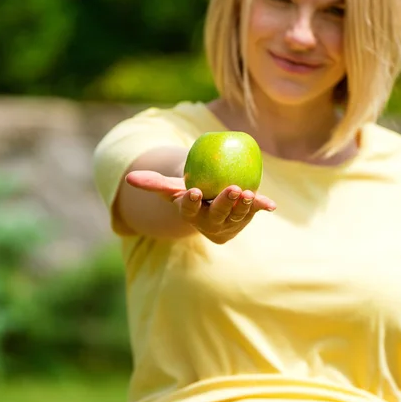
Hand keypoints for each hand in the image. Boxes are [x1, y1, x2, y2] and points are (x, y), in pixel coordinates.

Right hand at [125, 170, 276, 243]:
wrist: (210, 200)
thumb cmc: (188, 190)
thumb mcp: (171, 187)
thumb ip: (153, 183)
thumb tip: (129, 178)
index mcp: (191, 214)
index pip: (188, 210)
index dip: (190, 203)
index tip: (192, 192)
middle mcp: (210, 222)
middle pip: (216, 215)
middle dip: (224, 204)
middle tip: (232, 189)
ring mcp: (229, 223)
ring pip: (237, 215)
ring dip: (244, 206)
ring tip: (248, 192)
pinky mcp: (244, 218)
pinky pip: (254, 211)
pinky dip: (262, 207)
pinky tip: (271, 205)